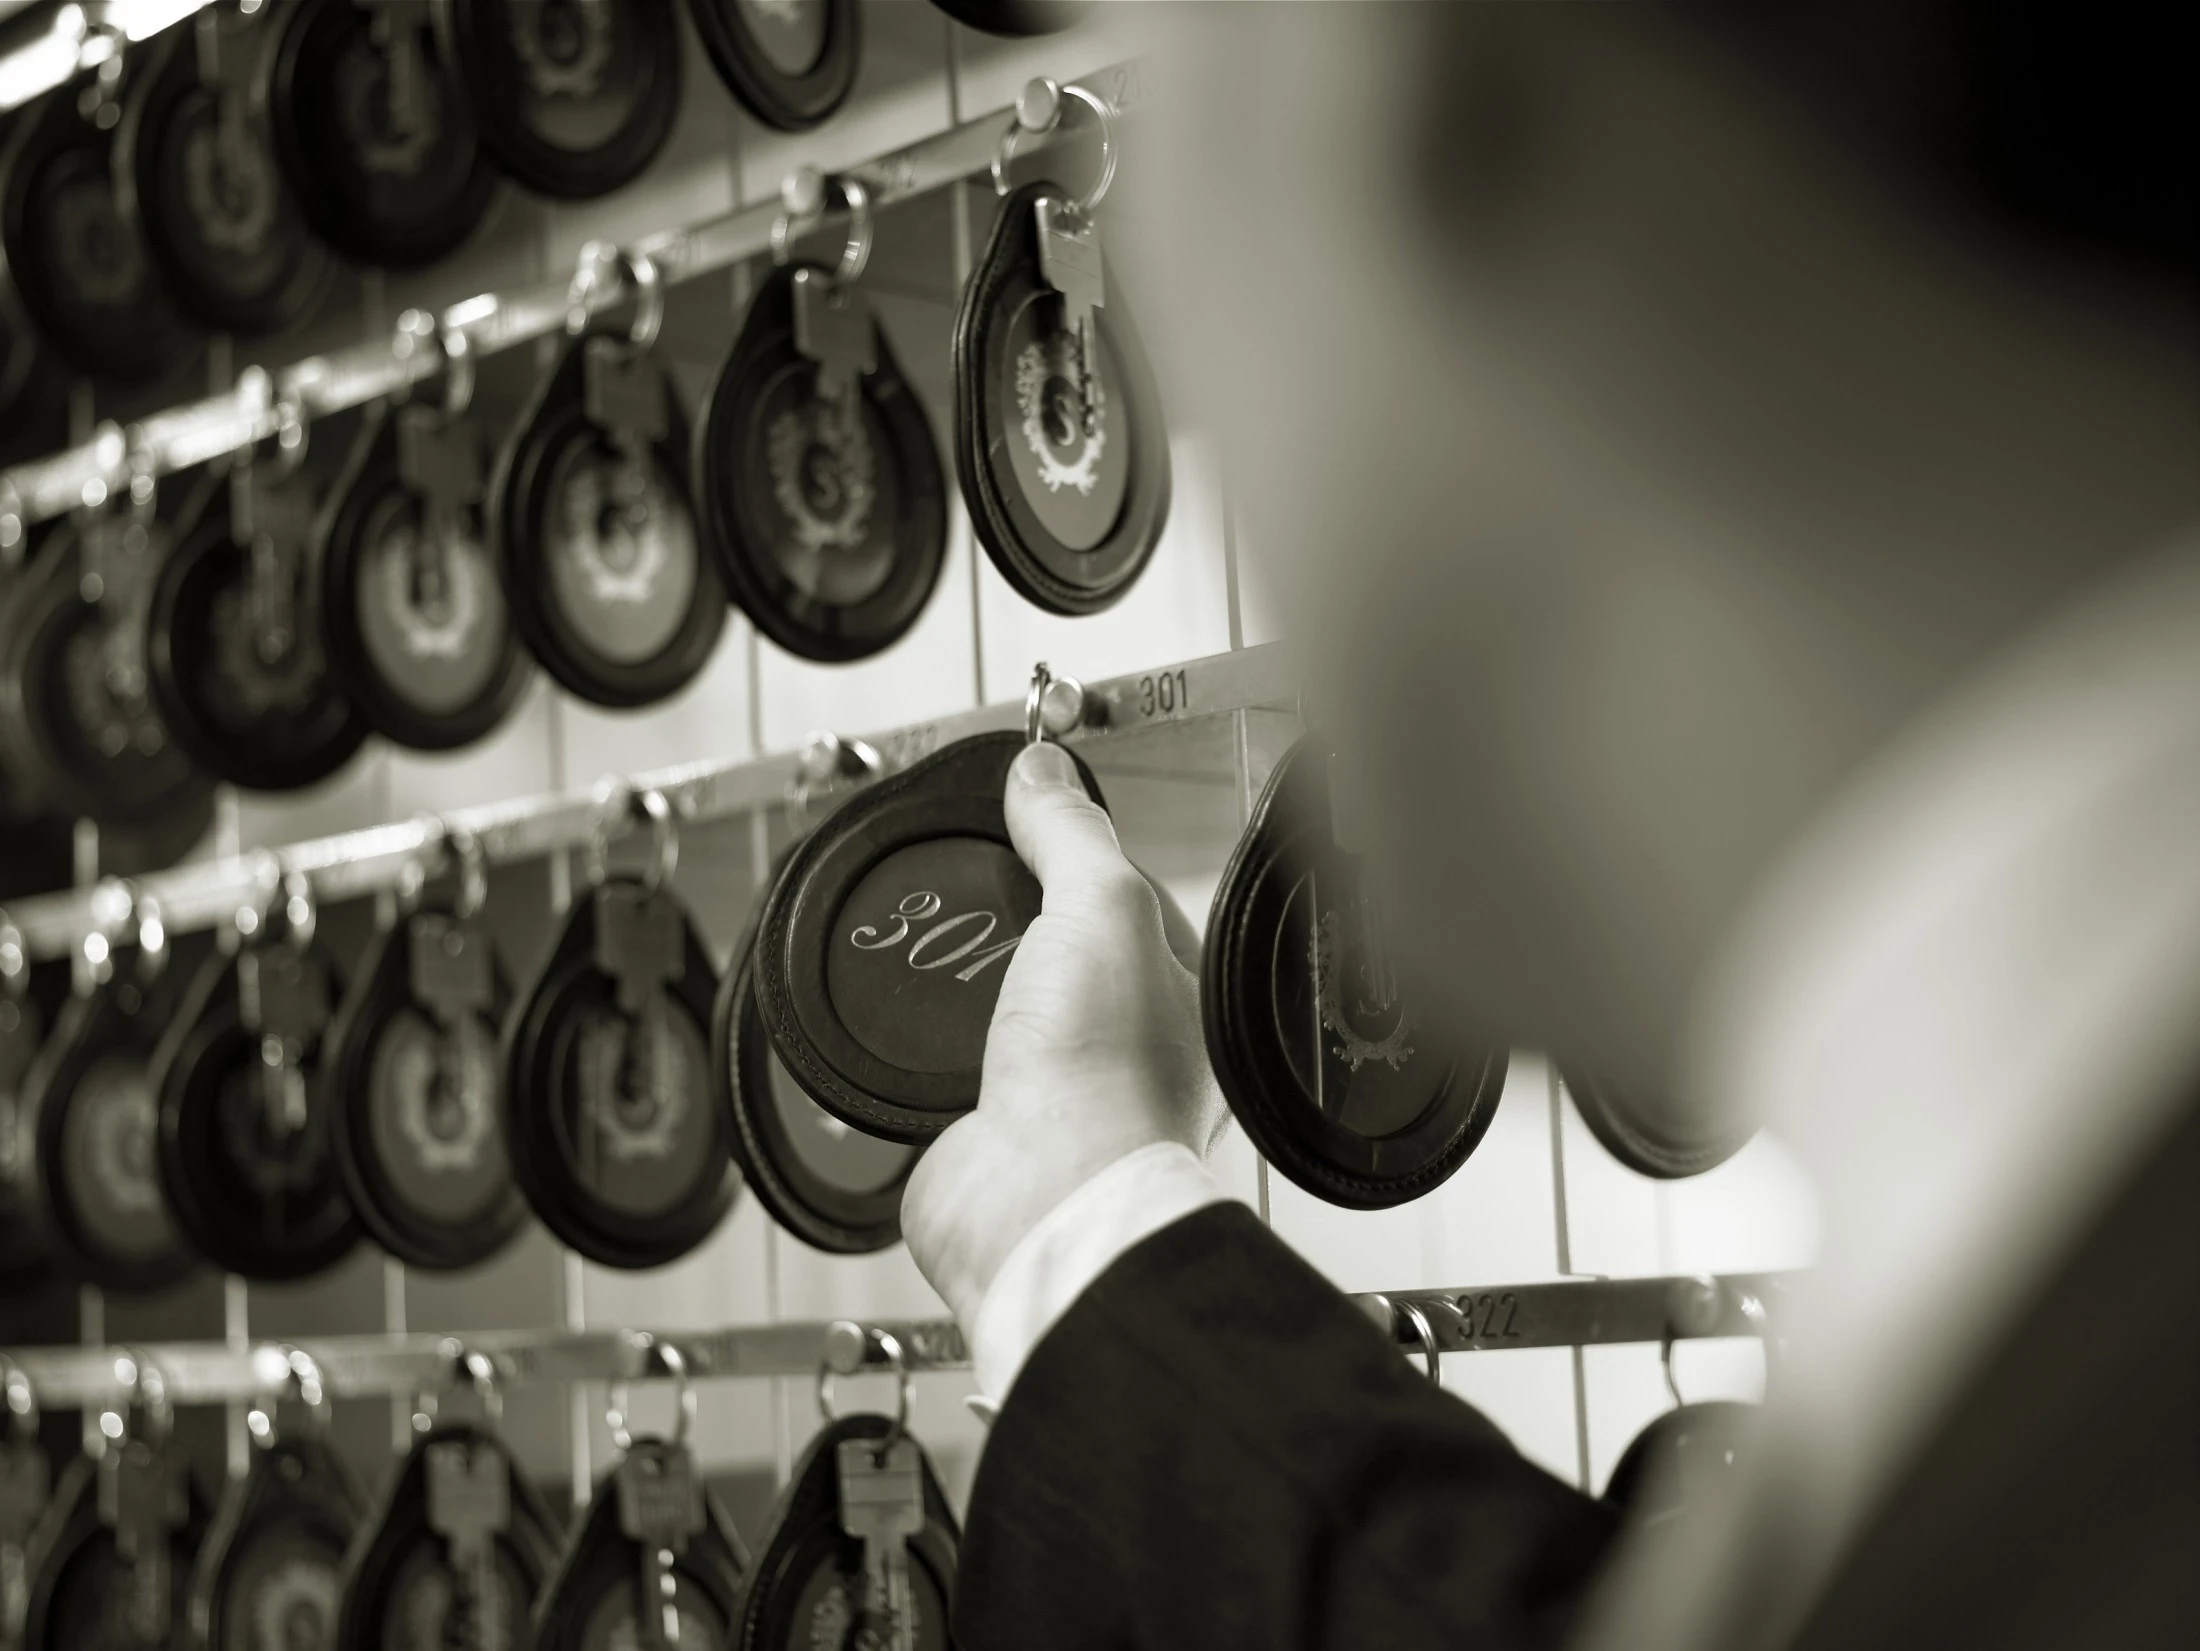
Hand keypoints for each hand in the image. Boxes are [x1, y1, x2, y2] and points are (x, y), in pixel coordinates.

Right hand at [901, 741, 1230, 1326]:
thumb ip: (1072, 834)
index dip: (1074, 850)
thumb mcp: (1101, 909)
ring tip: (937, 952)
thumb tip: (1043, 770)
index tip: (1026, 812)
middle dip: (1011, 922)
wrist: (1038, 1202)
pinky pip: (956, 1062)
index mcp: (1181, 994)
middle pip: (1058, 948)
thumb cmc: (1103, 1083)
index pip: (1126, 894)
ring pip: (1005, 1007)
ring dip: (968, 989)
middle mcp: (1128, 1045)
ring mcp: (1059, 1087)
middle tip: (969, 883)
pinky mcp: (991, 1122)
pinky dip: (929, 1042)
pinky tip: (914, 1023)